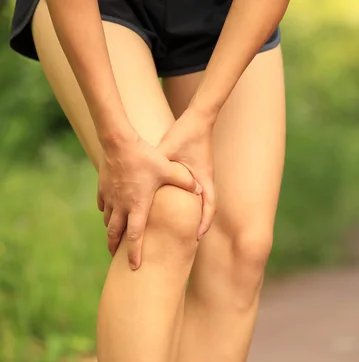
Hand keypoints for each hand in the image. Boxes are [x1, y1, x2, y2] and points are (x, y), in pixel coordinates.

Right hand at [97, 123, 200, 268]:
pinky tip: (110, 214)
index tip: (135, 266)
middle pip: (115, 234)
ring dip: (111, 231)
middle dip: (116, 248)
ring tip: (114, 239)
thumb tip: (200, 189)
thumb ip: (185, 181)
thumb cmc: (145, 156)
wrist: (118, 142)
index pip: (135, 236)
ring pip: (108, 221)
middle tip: (117, 258)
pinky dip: (107, 213)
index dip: (134, 253)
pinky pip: (103, 205)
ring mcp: (109, 197)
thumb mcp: (169, 169)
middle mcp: (121, 205)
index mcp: (138, 205)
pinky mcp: (102, 188)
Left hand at [158, 108, 216, 237]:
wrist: (198, 119)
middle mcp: (205, 181)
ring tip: (183, 228)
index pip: (209, 207)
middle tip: (190, 242)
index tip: (197, 238)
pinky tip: (177, 206)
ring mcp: (202, 177)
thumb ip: (159, 166)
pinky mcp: (197, 172)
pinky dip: (189, 203)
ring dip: (195, 215)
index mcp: (202, 179)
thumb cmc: (186, 134)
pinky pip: (196, 193)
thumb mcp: (170, 152)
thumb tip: (144, 180)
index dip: (204, 223)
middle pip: (206, 209)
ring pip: (201, 202)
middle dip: (200, 226)